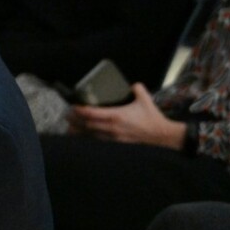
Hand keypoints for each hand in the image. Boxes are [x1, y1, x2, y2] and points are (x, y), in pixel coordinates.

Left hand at [68, 83, 185, 149]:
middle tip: (67, 115)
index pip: (92, 113)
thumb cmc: (153, 119)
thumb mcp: (145, 99)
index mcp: (116, 115)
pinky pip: (100, 142)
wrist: (162, 136)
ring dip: (80, 131)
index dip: (80, 110)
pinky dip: (90, 139)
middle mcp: (112, 128)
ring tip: (70, 128)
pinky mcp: (117, 144)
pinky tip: (84, 138)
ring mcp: (114, 138)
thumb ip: (137, 89)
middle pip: (87, 125)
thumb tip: (132, 84)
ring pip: (91, 136)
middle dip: (76, 120)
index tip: (73, 107)